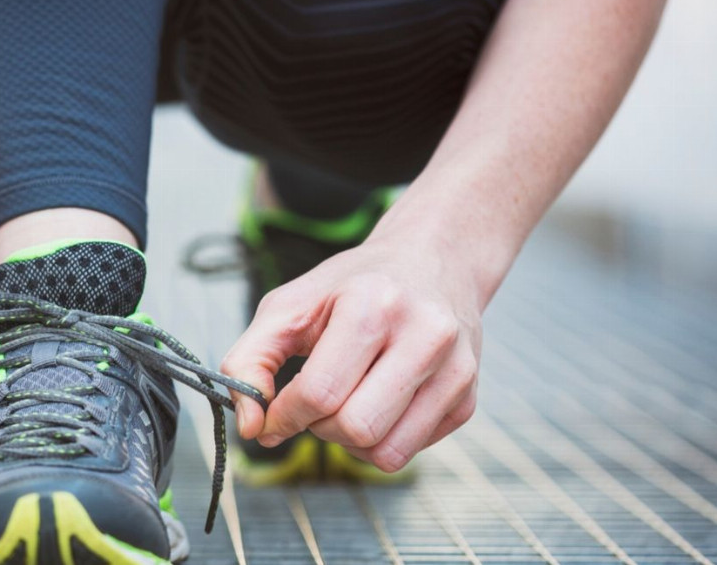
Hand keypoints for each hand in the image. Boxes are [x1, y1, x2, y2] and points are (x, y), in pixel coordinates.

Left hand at [220, 231, 482, 472]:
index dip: (283, 416)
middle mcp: (425, 335)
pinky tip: (375, 404)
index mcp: (374, 304)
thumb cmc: (353, 286)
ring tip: (343, 404)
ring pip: (385, 453)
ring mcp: (455, 370)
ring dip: (347, 441)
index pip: (319, 393)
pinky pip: (408, 452)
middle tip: (313, 403)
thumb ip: (250, 359)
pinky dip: (378, 441)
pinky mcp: (467, 399)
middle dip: (318, 428)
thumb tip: (249, 426)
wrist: (431, 263)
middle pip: (355, 427)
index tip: (272, 415)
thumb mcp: (289, 304)